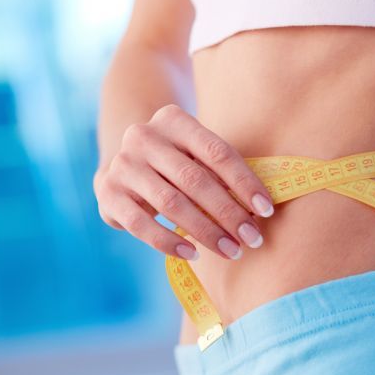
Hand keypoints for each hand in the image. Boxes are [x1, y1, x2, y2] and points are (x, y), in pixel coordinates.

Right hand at [93, 104, 274, 260]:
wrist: (123, 164)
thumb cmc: (177, 162)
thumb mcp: (196, 154)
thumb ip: (222, 172)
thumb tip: (260, 210)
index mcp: (173, 119)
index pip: (217, 152)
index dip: (245, 182)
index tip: (267, 209)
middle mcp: (143, 137)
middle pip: (195, 180)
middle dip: (229, 213)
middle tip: (253, 239)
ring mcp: (122, 164)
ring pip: (171, 203)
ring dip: (206, 232)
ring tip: (232, 251)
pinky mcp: (107, 192)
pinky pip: (141, 225)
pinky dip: (169, 242)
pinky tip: (193, 254)